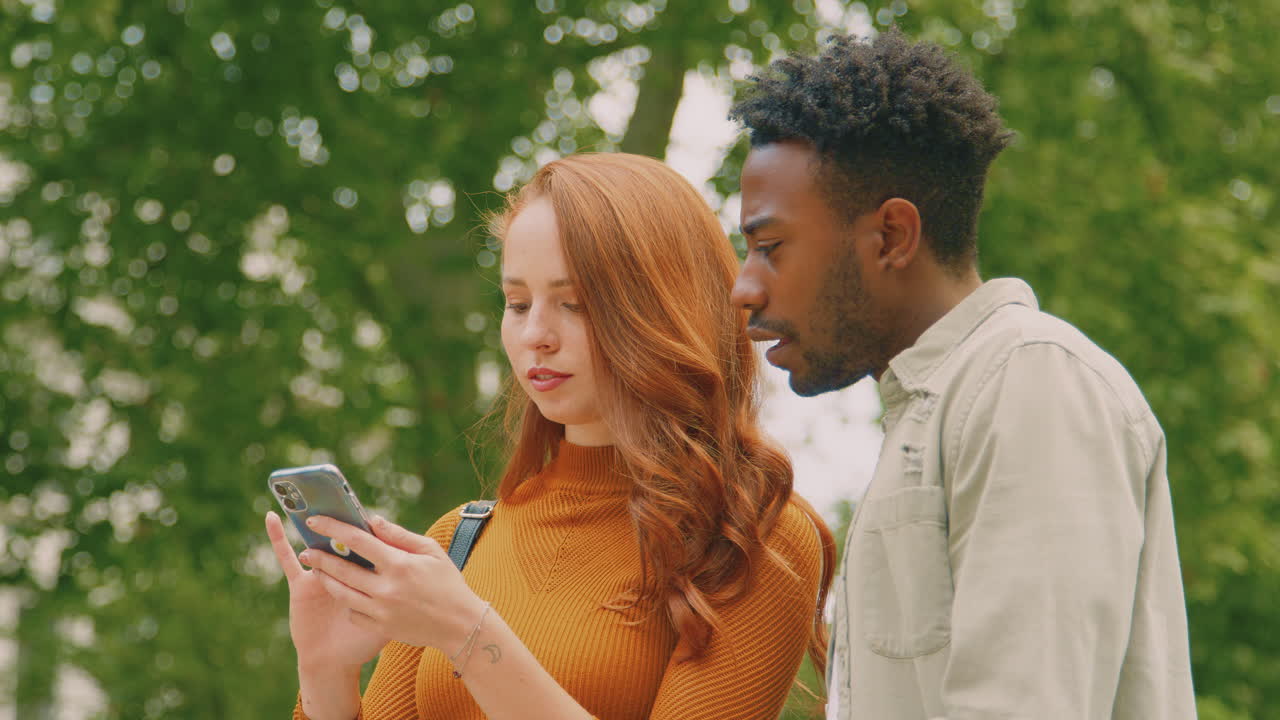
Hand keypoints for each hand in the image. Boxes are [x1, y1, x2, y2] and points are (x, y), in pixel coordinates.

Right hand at [265, 511, 388, 670]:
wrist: (337, 664)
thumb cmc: (364, 641)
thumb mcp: (389, 612)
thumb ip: (395, 582)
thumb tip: (396, 550)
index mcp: (368, 575)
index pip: (368, 543)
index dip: (366, 524)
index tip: (365, 502)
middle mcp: (345, 572)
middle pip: (342, 540)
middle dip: (340, 518)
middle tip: (334, 490)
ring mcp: (321, 577)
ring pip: (319, 544)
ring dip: (313, 523)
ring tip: (309, 496)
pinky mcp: (300, 585)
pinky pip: (288, 559)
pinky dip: (279, 539)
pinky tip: (272, 518)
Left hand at [301, 514, 486, 654]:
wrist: (460, 625)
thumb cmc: (448, 583)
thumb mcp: (431, 552)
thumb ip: (399, 535)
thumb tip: (372, 520)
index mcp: (399, 564)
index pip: (358, 540)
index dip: (333, 528)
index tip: (315, 522)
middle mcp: (387, 588)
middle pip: (342, 569)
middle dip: (320, 557)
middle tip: (307, 550)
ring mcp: (382, 611)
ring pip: (342, 592)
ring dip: (325, 579)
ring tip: (316, 570)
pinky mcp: (380, 628)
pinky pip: (353, 613)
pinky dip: (347, 602)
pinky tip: (344, 593)